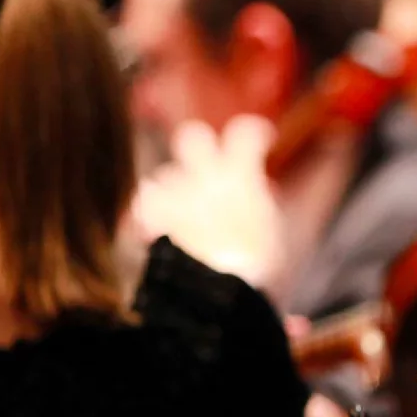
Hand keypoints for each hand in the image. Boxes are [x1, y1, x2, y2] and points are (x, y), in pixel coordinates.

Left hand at [129, 116, 282, 285]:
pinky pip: (142, 204)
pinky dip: (146, 212)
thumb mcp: (274, 233)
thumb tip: (262, 193)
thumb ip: (263, 208)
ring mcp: (177, 195)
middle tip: (206, 162)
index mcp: (240, 175)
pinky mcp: (156, 218)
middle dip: (197, 145)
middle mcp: (205, 177)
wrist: (221, 286)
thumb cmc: (256, 263)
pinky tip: (153, 225)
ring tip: (180, 210)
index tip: (263, 139)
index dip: (254, 131)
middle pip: (192, 137)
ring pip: (163, 175)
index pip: (245, 132)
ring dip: (171, 190)